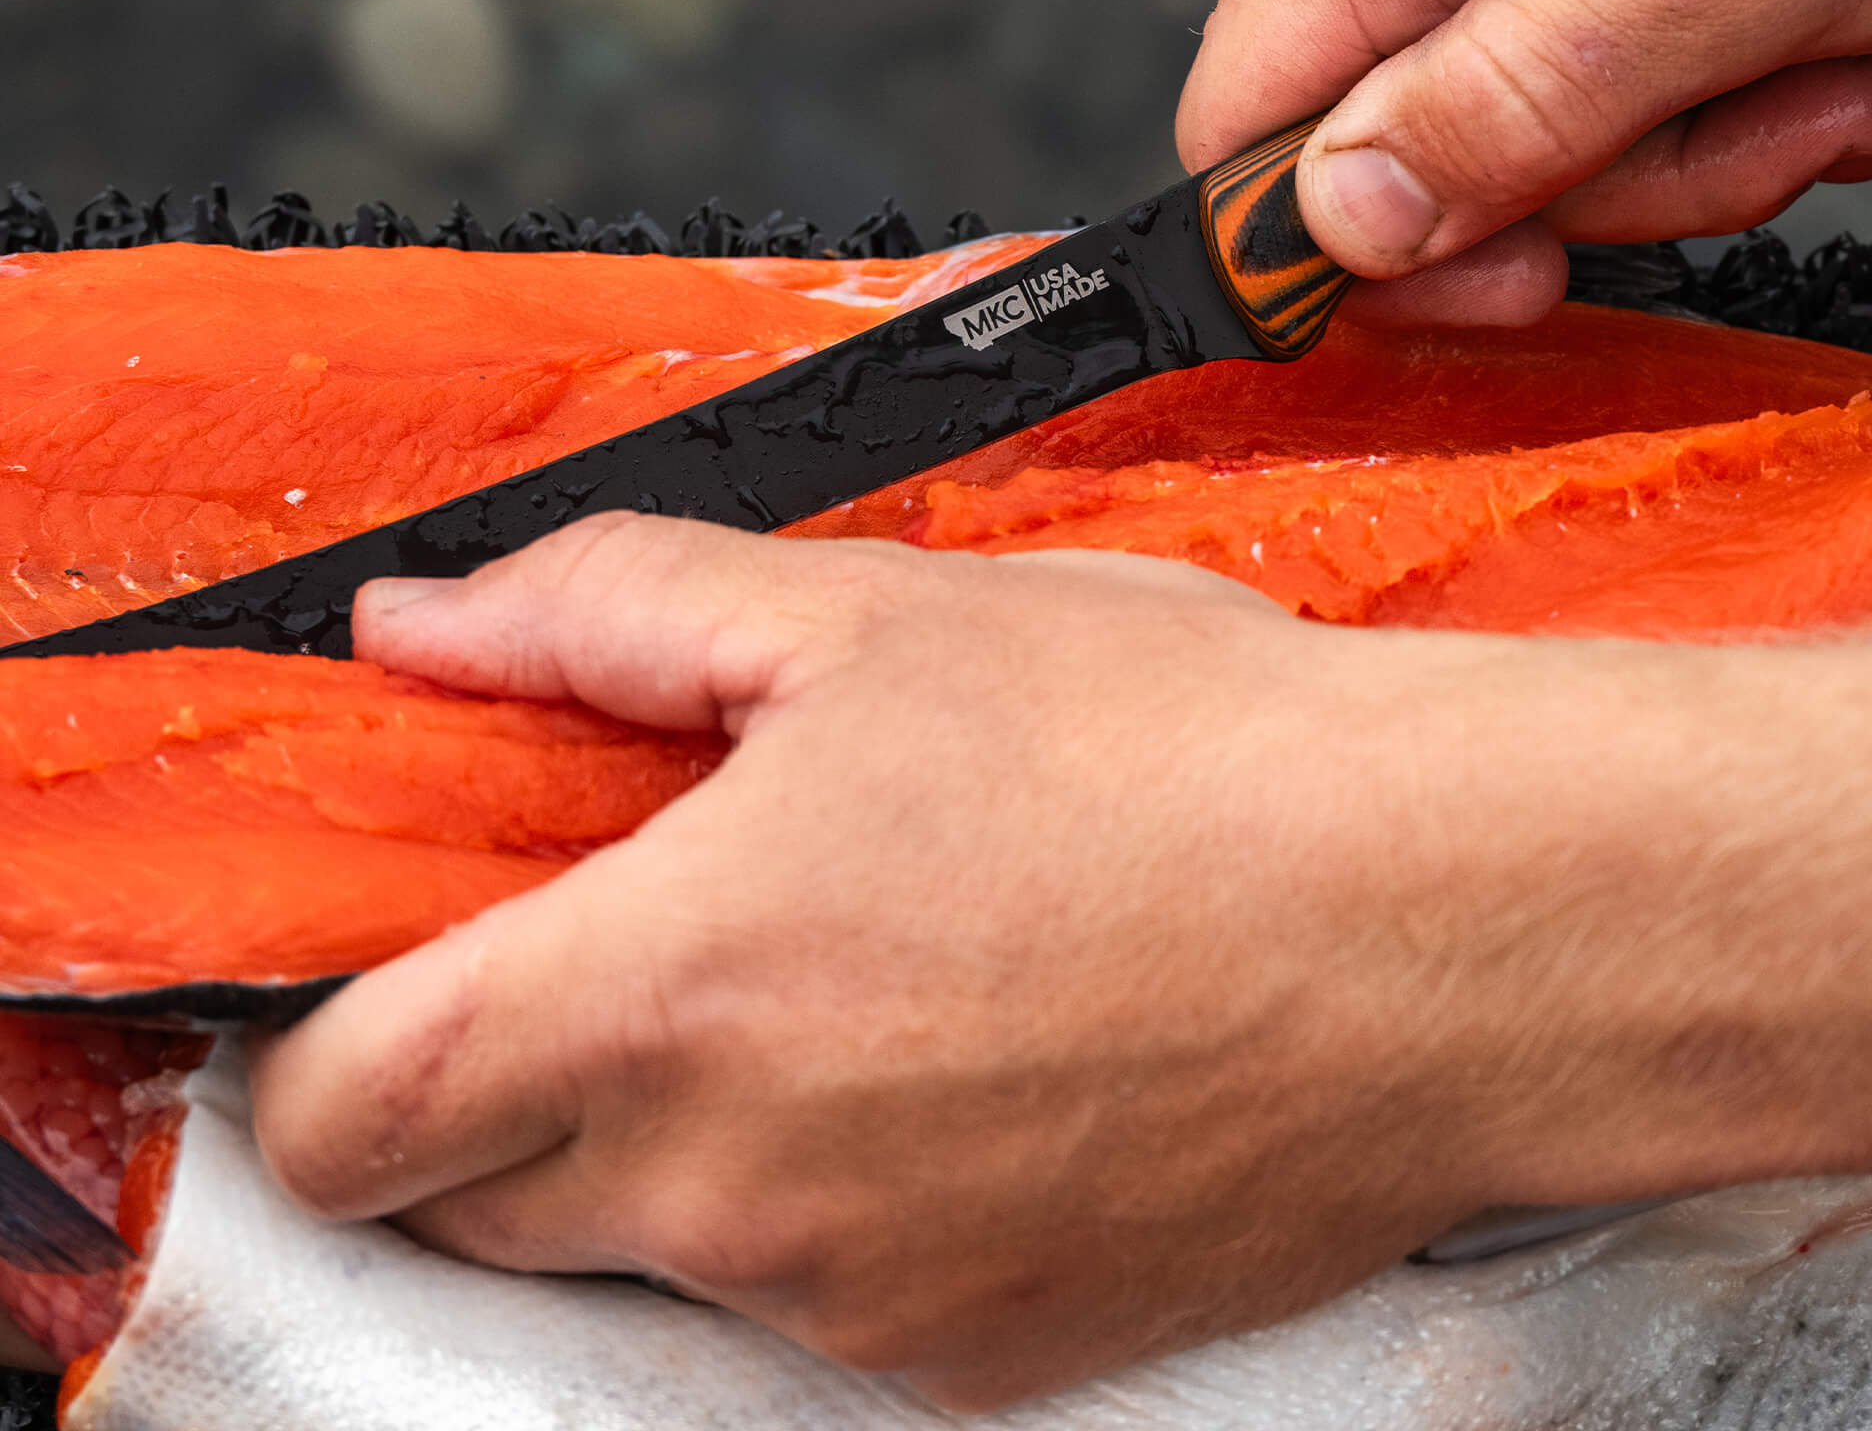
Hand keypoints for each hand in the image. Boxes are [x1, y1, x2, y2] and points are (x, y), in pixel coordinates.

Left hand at [250, 514, 1871, 1407]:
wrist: (1447, 921)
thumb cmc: (1176, 753)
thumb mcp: (864, 618)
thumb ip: (601, 613)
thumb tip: (426, 626)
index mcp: (663, 1000)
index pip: (341, 1111)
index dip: (327, 1033)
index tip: (400, 950)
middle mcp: (732, 1195)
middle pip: (472, 1197)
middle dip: (498, 1076)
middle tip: (634, 928)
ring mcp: (859, 1300)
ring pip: (651, 1246)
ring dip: (680, 1132)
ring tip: (844, 974)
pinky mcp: (983, 1354)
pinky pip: (819, 1295)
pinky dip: (828, 1195)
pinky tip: (963, 1058)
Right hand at [1179, 0, 1871, 329]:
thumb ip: (1512, 113)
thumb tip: (1335, 222)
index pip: (1243, 135)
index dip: (1365, 251)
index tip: (1531, 280)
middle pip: (1412, 117)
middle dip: (1619, 171)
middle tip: (1796, 128)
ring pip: (1521, 63)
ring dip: (1710, 107)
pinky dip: (1721, 29)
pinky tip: (1855, 9)